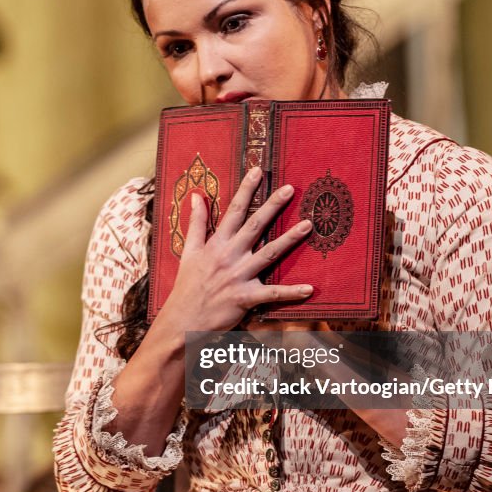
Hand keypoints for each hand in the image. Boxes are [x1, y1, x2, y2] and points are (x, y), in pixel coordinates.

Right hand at [159, 167, 313, 334]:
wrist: (182, 320)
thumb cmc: (187, 285)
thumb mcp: (189, 251)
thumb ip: (197, 223)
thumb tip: (197, 196)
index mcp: (217, 243)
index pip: (234, 211)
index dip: (246, 190)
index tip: (258, 171)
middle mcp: (229, 256)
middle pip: (255, 226)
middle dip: (272, 206)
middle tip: (290, 189)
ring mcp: (238, 276)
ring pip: (269, 253)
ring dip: (290, 239)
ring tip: (308, 225)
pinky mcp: (245, 297)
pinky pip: (272, 293)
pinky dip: (291, 292)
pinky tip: (309, 288)